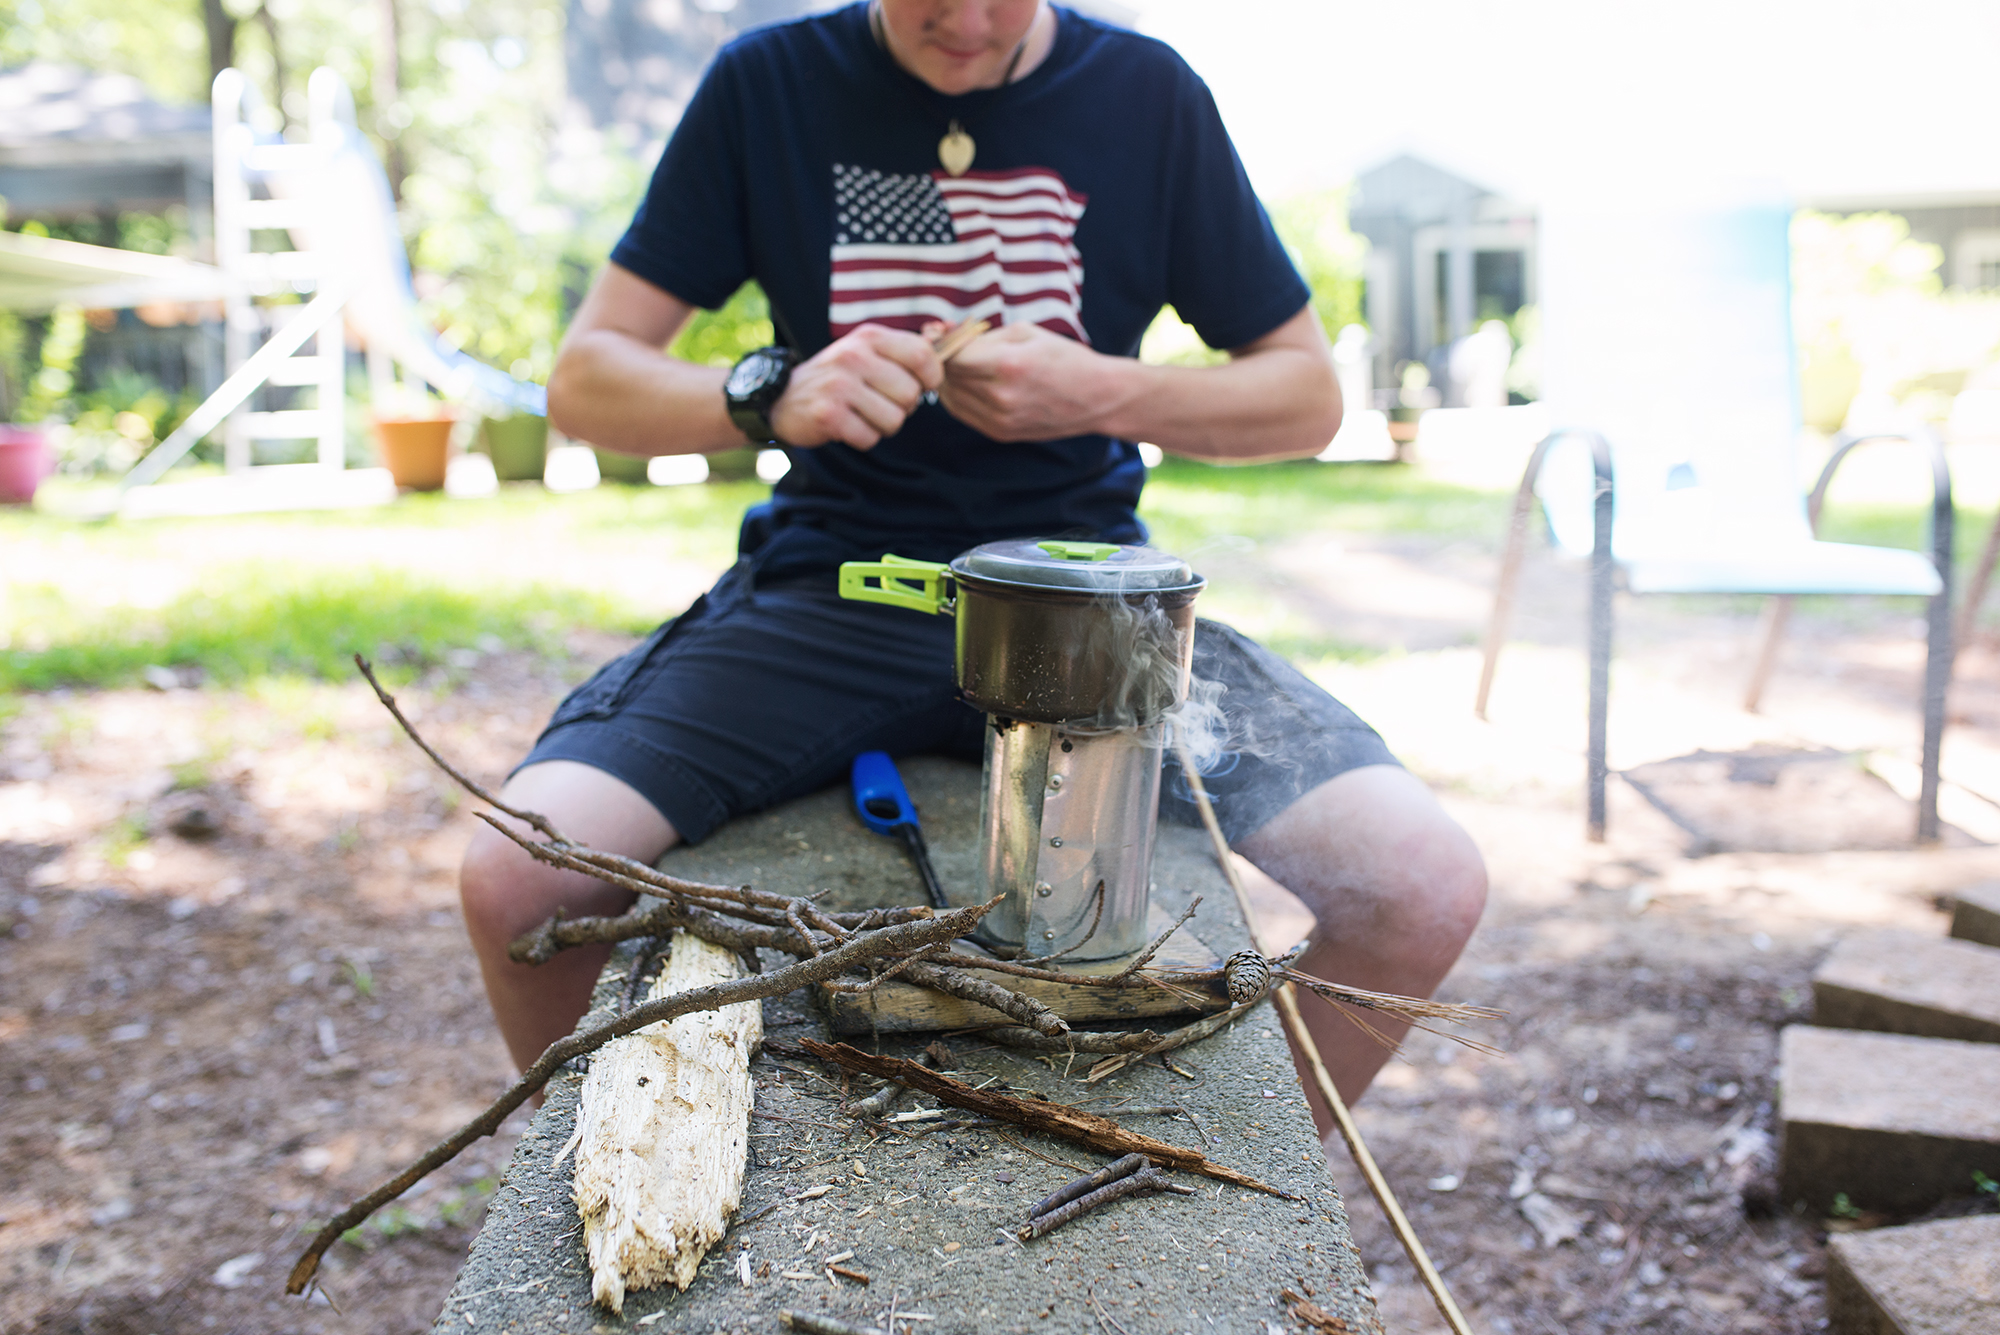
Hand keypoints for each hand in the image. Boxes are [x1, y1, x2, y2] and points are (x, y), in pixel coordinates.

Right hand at [769, 325, 942, 449]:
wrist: (783, 396)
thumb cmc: (838, 378)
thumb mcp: (865, 352)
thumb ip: (901, 354)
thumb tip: (944, 359)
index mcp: (869, 336)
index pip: (922, 354)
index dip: (932, 377)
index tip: (924, 386)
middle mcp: (854, 356)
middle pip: (910, 394)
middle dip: (903, 408)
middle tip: (880, 403)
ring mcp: (839, 385)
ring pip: (894, 420)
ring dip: (883, 425)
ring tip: (862, 414)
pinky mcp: (828, 414)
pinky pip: (869, 437)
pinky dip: (863, 438)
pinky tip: (847, 425)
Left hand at [937, 322, 1125, 441]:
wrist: (1096, 398)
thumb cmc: (1064, 358)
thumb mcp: (1025, 333)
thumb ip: (982, 335)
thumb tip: (943, 333)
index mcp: (1008, 365)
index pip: (953, 354)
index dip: (944, 341)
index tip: (942, 332)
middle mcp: (1000, 397)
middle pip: (948, 376)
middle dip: (943, 357)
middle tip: (946, 343)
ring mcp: (999, 420)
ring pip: (950, 396)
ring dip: (948, 377)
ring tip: (960, 362)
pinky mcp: (999, 433)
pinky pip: (962, 412)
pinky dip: (958, 395)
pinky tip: (968, 382)